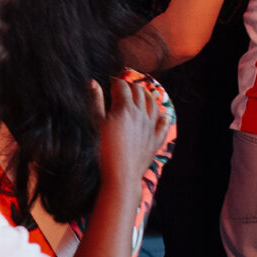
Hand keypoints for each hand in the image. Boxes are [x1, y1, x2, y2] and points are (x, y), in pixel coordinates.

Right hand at [94, 76, 170, 194]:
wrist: (120, 176)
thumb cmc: (102, 150)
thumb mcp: (95, 124)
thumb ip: (95, 101)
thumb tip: (93, 82)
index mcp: (124, 108)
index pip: (121, 85)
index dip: (114, 80)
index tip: (107, 81)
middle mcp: (140, 114)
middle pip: (139, 91)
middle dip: (130, 85)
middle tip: (121, 87)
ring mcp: (150, 127)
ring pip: (153, 104)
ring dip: (146, 96)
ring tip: (139, 95)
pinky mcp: (155, 140)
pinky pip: (163, 124)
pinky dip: (162, 116)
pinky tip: (161, 114)